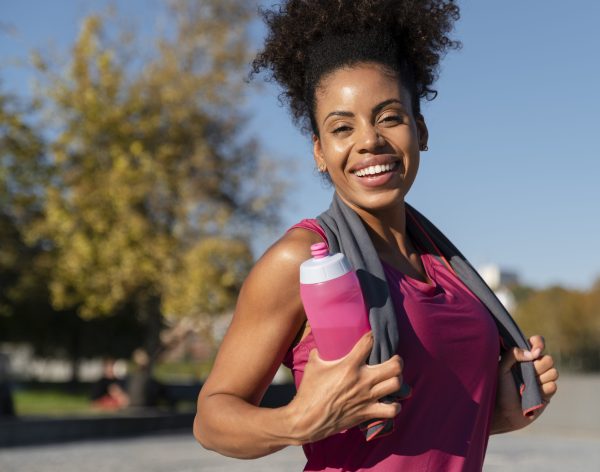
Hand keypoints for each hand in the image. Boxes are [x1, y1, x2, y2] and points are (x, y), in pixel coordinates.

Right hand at [288, 331, 404, 442]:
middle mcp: (362, 380)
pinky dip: (395, 405)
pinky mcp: (368, 413)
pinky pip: (392, 410)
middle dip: (397, 360)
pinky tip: (389, 401)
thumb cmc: (309, 391)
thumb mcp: (312, 366)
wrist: (308, 419)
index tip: (372, 336)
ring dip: (397, 380)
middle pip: (395, 366)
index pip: (369, 343)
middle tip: (392, 359)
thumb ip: (319, 353)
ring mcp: (367, 397)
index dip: (372, 336)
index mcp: (349, 366)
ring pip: (397, 385)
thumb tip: (320, 346)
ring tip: (392, 379)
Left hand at [492, 335, 558, 432]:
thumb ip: (512, 354)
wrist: (503, 412)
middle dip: (538, 366)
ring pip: (553, 372)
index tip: (535, 351)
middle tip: (526, 374)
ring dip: (540, 379)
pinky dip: (543, 390)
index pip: (537, 343)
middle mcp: (534, 367)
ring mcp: (541, 380)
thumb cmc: (499, 389)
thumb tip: (532, 353)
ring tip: (527, 386)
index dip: (538, 344)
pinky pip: (553, 386)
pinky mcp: (547, 393)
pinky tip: (533, 395)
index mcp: (522, 357)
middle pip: (548, 359)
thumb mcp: (501, 368)